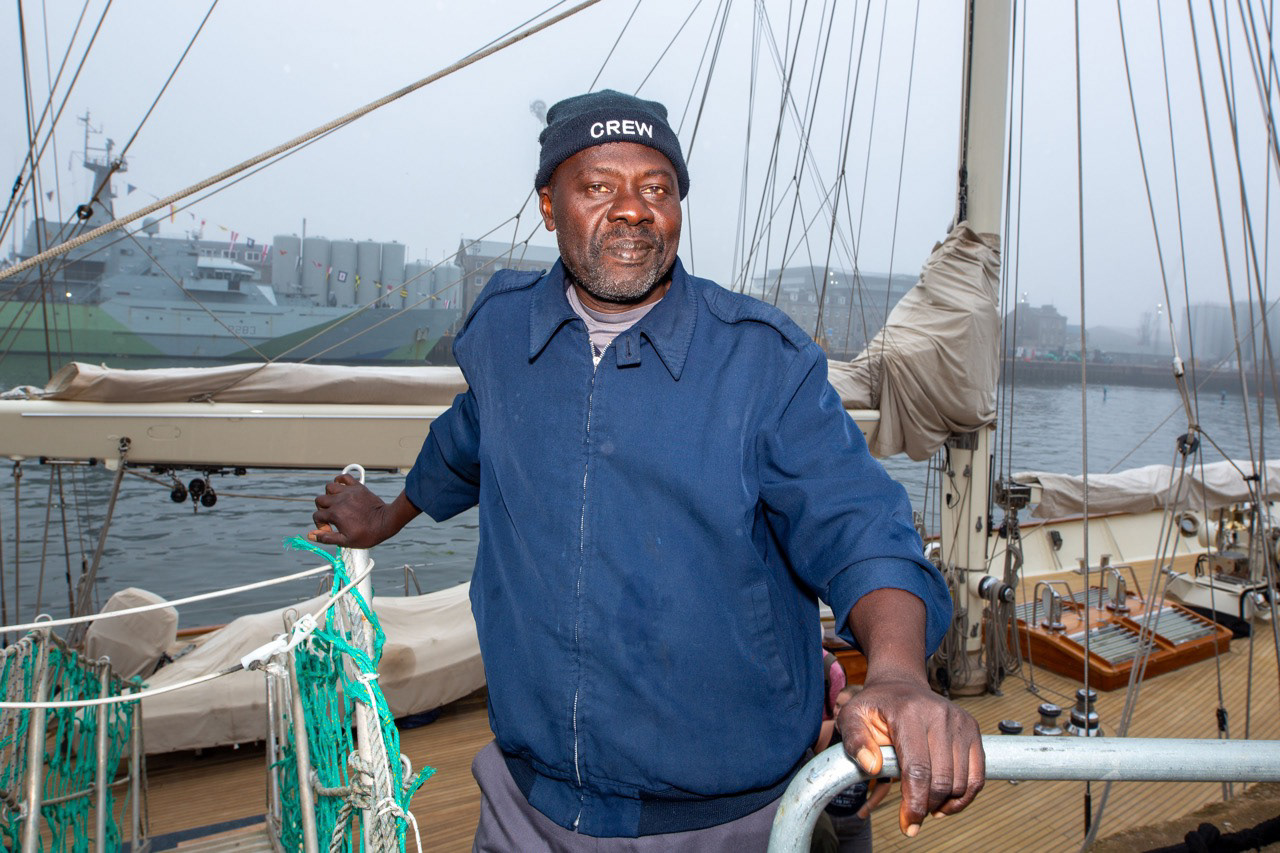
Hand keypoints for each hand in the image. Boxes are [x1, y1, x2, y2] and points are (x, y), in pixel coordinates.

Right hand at [309, 475, 416, 548]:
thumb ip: (327, 538)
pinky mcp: (358, 487)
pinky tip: (342, 489)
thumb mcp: (346, 541)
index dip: (320, 525)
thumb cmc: (368, 534)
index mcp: (335, 514)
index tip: (330, 529)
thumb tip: (310, 535)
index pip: (317, 516)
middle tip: (332, 516)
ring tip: (337, 503)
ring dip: (329, 495)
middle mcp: (339, 500)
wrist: (387, 522)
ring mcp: (349, 492)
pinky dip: (340, 480)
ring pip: (329, 487)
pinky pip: (344, 477)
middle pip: (319, 500)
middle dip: (322, 509)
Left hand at [836, 674, 983, 836]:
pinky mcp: (972, 729)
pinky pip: (977, 774)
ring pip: (961, 780)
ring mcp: (959, 721)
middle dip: (928, 806)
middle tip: (914, 817)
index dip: (914, 802)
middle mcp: (939, 715)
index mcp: (908, 713)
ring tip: (927, 806)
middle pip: (942, 779)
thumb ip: (854, 741)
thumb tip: (871, 767)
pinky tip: (947, 802)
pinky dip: (964, 796)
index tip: (908, 825)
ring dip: (946, 803)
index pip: (917, 769)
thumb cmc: (875, 706)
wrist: (900, 685)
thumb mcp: (851, 717)